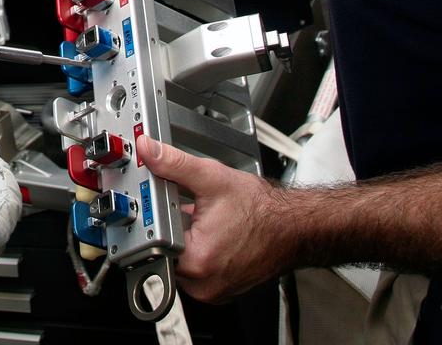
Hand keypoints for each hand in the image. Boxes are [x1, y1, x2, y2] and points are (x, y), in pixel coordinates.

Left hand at [137, 134, 290, 301]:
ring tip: (205, 221)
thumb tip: (148, 151)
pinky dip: (197, 249)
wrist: (294, 227)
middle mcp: (202, 284)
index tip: (166, 203)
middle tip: (192, 211)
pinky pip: (194, 267)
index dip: (157, 214)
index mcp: (196, 261)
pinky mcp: (218, 289)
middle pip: (164, 249)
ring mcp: (211, 290)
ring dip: (184, 237)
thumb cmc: (262, 210)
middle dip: (172, 226)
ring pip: (179, 258)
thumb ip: (173, 163)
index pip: (152, 237)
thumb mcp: (211, 178)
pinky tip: (211, 232)